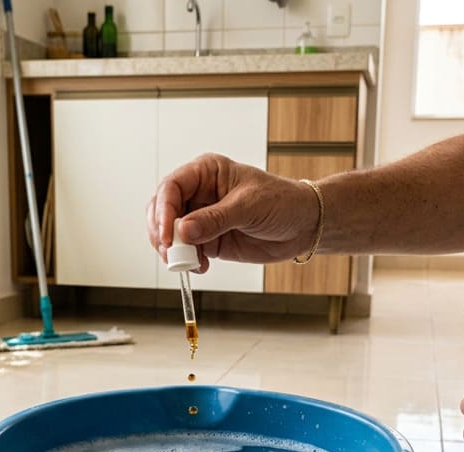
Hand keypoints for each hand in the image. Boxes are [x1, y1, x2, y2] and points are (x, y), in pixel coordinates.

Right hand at [146, 153, 318, 271]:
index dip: (164, 211)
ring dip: (172, 251)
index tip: (168, 235)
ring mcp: (201, 217)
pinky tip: (200, 267)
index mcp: (206, 172)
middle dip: (161, 233)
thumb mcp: (249, 206)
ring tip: (187, 263)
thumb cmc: (282, 202)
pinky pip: (186, 251)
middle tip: (171, 253)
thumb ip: (215, 219)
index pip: (171, 187)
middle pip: (161, 210)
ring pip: (169, 233)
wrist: (303, 226)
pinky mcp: (207, 240)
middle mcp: (198, 193)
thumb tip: (184, 230)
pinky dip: (186, 262)